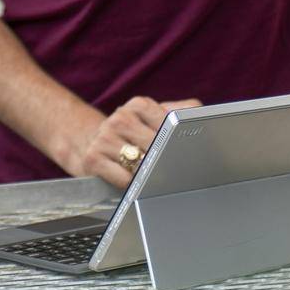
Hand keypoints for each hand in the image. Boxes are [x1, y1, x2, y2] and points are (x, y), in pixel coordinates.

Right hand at [61, 96, 201, 189]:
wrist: (88, 140)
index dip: (177, 139)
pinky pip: (123, 178)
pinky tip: (134, 182)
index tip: (185, 151)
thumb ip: (180, 111)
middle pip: (154, 144)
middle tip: (175, 170)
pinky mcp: (93, 158)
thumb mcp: (154, 117)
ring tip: (155, 176)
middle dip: (167, 159)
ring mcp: (104, 138)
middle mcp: (119, 118)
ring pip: (139, 163)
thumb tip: (202, 112)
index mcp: (138, 105)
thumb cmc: (132, 133)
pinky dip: (133, 184)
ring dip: (150, 174)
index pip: (166, 121)